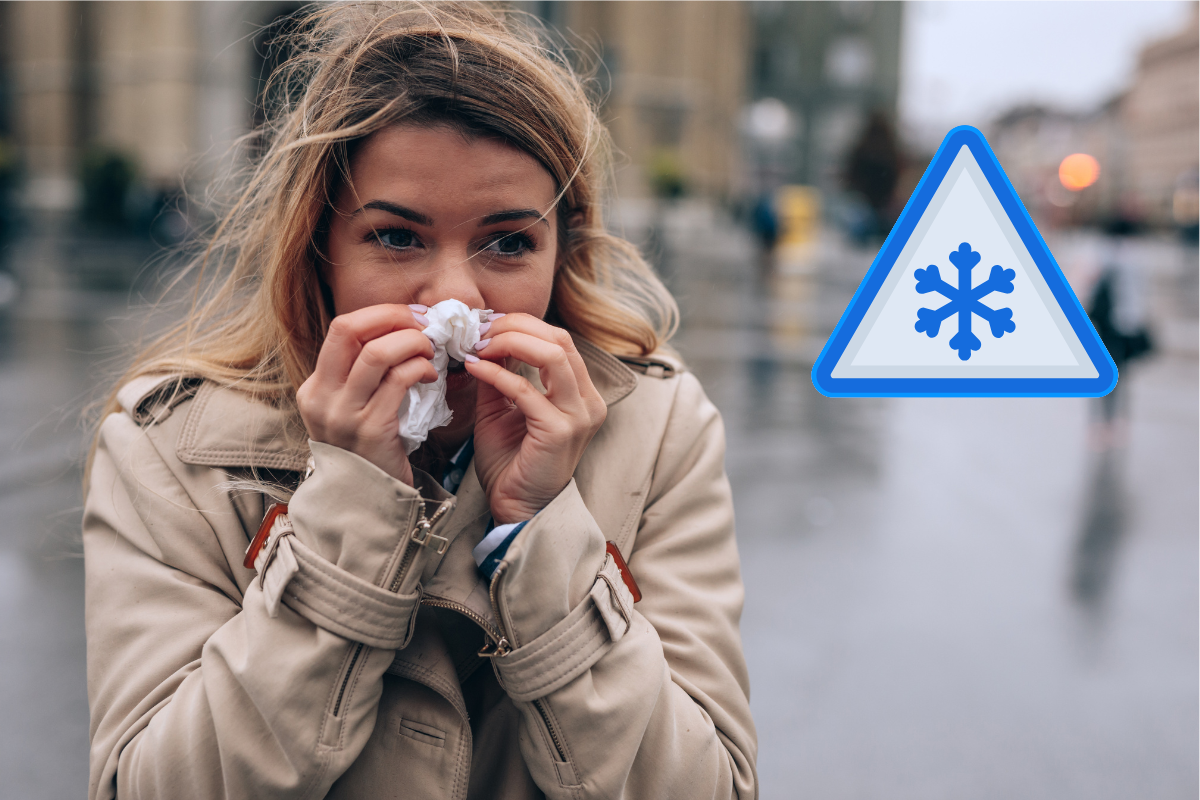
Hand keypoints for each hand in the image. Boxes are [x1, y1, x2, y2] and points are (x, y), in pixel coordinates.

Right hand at [296, 304, 436, 484]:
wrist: (368, 504)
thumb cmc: (371, 452)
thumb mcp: (354, 410)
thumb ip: (367, 375)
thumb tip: (404, 330)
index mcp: (315, 388)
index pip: (342, 328)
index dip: (381, 315)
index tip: (411, 316)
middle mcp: (321, 397)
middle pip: (350, 330)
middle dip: (393, 318)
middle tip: (423, 324)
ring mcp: (342, 414)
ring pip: (376, 353)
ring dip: (411, 342)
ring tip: (430, 351)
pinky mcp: (369, 430)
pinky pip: (398, 381)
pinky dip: (420, 369)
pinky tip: (431, 377)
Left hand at [465, 315, 606, 522]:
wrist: (517, 508)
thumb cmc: (512, 462)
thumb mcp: (502, 408)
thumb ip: (500, 373)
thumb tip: (483, 339)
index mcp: (582, 393)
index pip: (559, 340)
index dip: (522, 325)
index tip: (486, 325)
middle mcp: (588, 401)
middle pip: (559, 339)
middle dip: (515, 326)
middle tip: (479, 330)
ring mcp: (579, 415)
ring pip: (552, 355)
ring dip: (510, 342)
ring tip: (478, 345)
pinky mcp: (559, 431)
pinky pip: (525, 390)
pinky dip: (496, 373)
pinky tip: (474, 368)